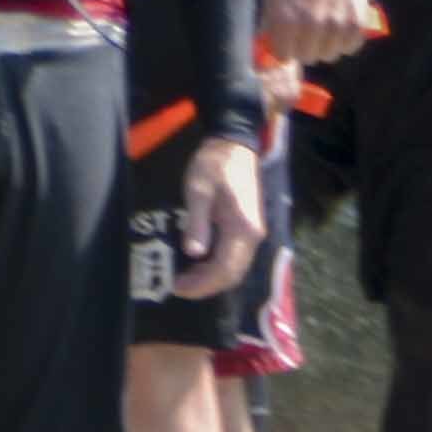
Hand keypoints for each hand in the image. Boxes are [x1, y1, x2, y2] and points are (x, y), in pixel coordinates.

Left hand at [172, 130, 265, 293]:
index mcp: (242, 229)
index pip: (225, 269)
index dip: (202, 284)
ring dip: (211, 278)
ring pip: (235, 268)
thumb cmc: (214, 165)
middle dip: (205, 285)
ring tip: (184, 278)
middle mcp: (253, 236)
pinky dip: (216, 267)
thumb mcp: (199, 191)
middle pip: (233, 274)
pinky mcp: (248, 229)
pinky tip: (198, 264)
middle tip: (177, 286)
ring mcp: (253, 234)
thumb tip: (193, 253)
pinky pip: (235, 257)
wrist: (235, 145)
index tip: (177, 287)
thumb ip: (197, 223)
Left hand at [269, 0, 376, 62]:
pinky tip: (341, 24)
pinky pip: (349, 48)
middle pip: (307, 58)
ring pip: (329, 56)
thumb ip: (270, 24)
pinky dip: (345, 40)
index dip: (286, 47)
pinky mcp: (356, 25)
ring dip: (326, 46)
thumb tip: (269, 50)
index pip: (284, 56)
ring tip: (326, 27)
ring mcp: (336, 27)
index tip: (290, 39)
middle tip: (309, 32)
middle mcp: (311, 25)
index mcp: (286, 18)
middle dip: (306, 48)